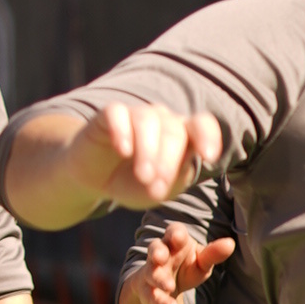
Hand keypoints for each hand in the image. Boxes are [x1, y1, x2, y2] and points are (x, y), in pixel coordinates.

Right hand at [81, 98, 223, 209]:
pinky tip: (123, 150)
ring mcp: (137, 114)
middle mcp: (163, 120)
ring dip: (148, 150)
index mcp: (183, 136)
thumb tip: (178, 170)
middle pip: (174, 131)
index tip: (208, 156)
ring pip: (148, 121)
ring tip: (144, 176)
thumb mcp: (159, 190)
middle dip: (169, 160)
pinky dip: (122, 130)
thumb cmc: (134, 184)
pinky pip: (118, 113)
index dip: (208, 136)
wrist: (96, 180)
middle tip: (157, 186)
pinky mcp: (109, 114)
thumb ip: (175, 178)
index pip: (202, 125)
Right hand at [118, 229, 234, 303]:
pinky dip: (160, 301)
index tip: (179, 238)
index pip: (173, 232)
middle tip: (160, 257)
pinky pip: (151, 295)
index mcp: (175, 242)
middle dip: (157, 252)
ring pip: (150, 272)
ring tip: (170, 286)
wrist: (166, 289)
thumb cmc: (186, 268)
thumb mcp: (202, 262)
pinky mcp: (147, 291)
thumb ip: (214, 254)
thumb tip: (230, 243)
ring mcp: (151, 272)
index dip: (175, 233)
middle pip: (155, 248)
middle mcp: (160, 254)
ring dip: (158, 278)